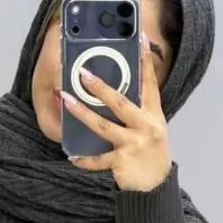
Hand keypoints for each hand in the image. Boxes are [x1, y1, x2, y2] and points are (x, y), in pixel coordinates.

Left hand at [61, 33, 171, 191]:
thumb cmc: (151, 152)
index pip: (150, 83)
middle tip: (83, 74)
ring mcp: (133, 145)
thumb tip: (116, 89)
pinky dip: (84, 160)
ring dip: (82, 113)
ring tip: (66, 100)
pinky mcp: (121, 163)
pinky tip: (72, 157)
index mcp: (153, 114)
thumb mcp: (152, 126)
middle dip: (101, 88)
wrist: (156, 184)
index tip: (140, 37)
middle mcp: (145, 127)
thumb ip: (139, 108)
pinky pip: (98, 160)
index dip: (145, 60)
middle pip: (120, 103)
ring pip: (103, 127)